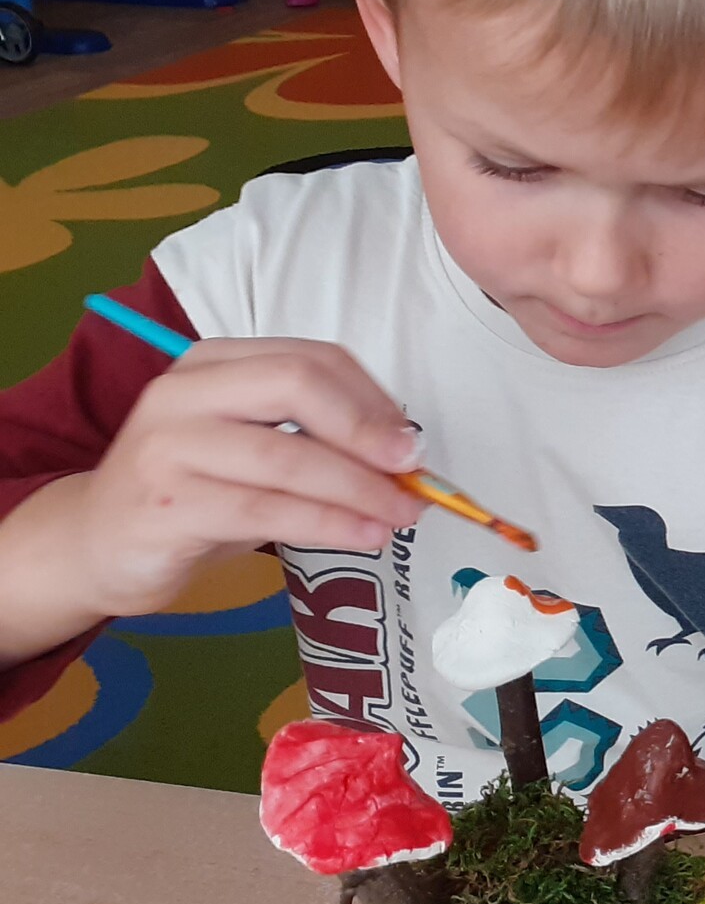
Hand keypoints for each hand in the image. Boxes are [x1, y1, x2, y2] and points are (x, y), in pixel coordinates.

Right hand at [57, 339, 422, 618]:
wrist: (95, 543)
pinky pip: (264, 511)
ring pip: (285, 456)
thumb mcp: (254, 449)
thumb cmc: (194, 491)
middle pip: (295, 386)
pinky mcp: (164, 505)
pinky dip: (326, 523)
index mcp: (213, 363)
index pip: (310, 359)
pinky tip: (362, 536)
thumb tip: (405, 451)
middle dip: (367, 430)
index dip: (372, 398)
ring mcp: (168, 446)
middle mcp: (184, 393)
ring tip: (400, 515)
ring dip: (358, 488)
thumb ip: (317, 437)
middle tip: (412, 471)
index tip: (411, 442)